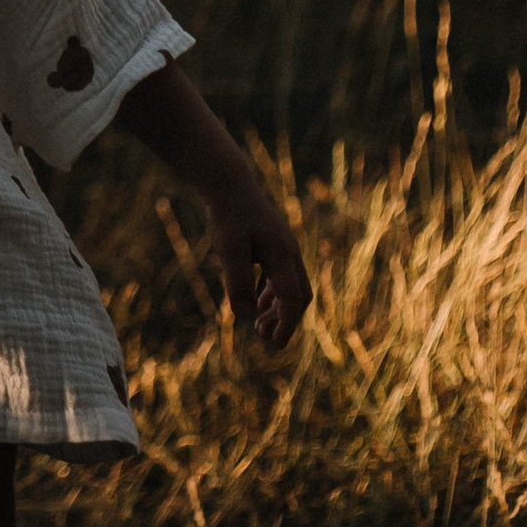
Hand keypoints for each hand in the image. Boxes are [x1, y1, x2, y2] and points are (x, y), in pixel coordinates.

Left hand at [210, 181, 310, 350]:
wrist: (228, 182)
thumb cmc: (228, 214)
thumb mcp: (228, 249)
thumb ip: (237, 282)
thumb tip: (245, 316)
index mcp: (283, 255)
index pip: (292, 299)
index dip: (287, 325)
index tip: (275, 345)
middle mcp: (289, 252)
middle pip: (298, 296)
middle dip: (286, 321)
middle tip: (265, 338)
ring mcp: (283, 247)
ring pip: (290, 287)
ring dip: (278, 310)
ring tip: (259, 327)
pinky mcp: (273, 244)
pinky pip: (280, 277)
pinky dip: (271, 295)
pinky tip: (256, 305)